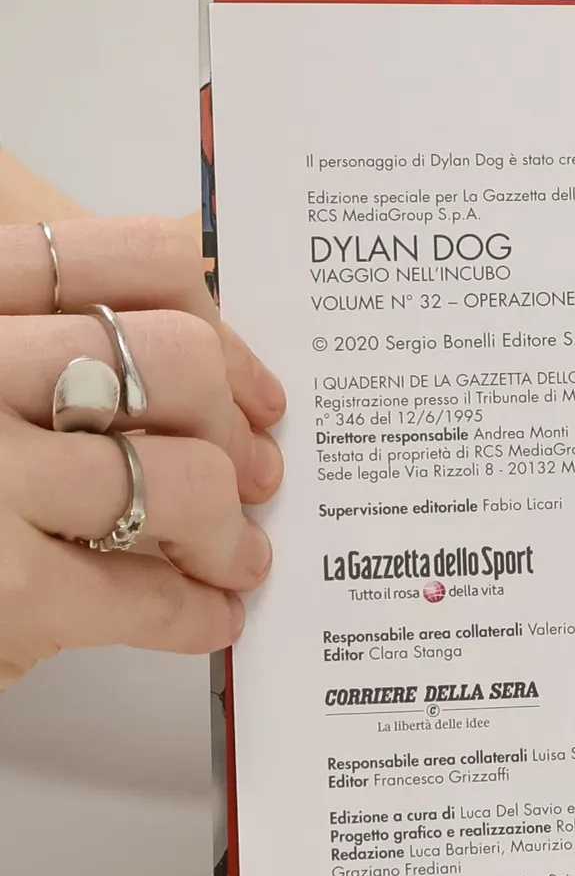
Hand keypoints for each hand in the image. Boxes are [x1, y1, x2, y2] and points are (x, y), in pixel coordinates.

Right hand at [0, 216, 285, 691]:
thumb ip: (54, 343)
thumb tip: (214, 367)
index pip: (127, 261)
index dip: (218, 329)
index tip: (250, 387)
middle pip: (176, 362)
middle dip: (232, 434)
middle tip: (249, 479)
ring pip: (183, 477)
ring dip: (225, 533)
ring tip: (229, 558)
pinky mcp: (6, 585)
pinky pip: (145, 591)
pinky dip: (192, 612)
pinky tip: (202, 615)